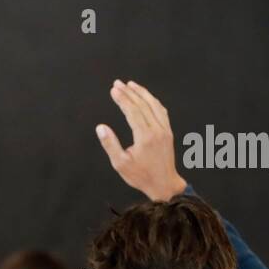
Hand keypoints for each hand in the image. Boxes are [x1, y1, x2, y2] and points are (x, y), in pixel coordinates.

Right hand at [95, 80, 186, 201]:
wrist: (164, 184)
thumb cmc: (141, 176)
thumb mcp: (120, 164)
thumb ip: (110, 144)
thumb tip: (100, 127)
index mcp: (145, 137)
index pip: (132, 111)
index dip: (122, 99)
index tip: (113, 89)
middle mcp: (157, 130)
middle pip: (142, 105)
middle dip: (129, 92)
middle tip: (118, 83)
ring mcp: (164, 130)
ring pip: (154, 105)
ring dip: (142, 93)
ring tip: (131, 84)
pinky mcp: (168, 132)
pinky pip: (161, 111)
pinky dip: (152, 101)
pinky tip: (146, 97)